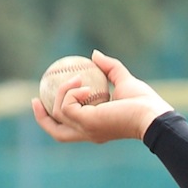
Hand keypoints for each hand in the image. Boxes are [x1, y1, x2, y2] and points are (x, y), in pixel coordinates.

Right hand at [31, 50, 171, 144]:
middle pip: (56, 133)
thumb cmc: (144, 102)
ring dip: (63, 92)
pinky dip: (71, 92)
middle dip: (42, 118)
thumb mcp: (123, 80)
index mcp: (95, 127)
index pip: (69, 127)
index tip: (45, 99)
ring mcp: (86, 130)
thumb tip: (94, 54)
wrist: (152, 114)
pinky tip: (84, 85)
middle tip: (35, 98)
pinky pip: (66, 106)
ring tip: (76, 77)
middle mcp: (88, 133)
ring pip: (58, 113)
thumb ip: (109, 68)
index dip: (54, 116)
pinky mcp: (86, 123)